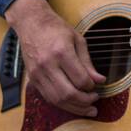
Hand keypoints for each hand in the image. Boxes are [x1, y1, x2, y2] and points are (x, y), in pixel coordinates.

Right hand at [6, 0, 105, 116]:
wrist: (31, 22)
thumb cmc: (55, 28)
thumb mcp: (77, 40)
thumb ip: (88, 63)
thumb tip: (100, 80)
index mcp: (61, 52)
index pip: (80, 79)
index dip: (91, 87)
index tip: (96, 86)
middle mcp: (47, 64)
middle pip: (68, 93)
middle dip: (84, 102)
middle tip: (94, 101)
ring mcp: (38, 73)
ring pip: (57, 100)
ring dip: (74, 107)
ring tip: (86, 108)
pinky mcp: (32, 78)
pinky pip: (48, 97)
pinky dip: (61, 104)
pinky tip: (72, 103)